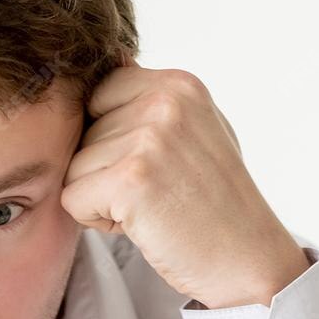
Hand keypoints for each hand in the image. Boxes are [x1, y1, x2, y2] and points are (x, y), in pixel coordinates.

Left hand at [60, 58, 308, 308]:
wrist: (246, 260)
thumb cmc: (215, 205)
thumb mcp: (196, 131)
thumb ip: (155, 101)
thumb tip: (112, 58)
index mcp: (179, 84)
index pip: (98, 94)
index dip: (109, 137)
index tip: (151, 166)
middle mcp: (166, 100)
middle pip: (82, 132)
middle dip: (105, 172)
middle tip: (156, 195)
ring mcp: (149, 137)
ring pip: (74, 167)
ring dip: (102, 198)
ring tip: (152, 210)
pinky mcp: (132, 178)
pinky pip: (72, 197)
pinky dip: (96, 220)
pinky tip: (140, 224)